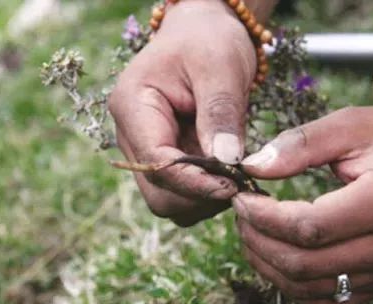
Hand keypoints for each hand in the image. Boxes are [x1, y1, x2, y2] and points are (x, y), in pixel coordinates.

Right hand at [108, 0, 255, 225]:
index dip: (194, 182)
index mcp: (132, 106)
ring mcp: (145, 152)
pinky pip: (182, 195)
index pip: (156, 163)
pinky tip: (230, 174)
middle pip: (158, 194)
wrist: (202, 33)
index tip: (234, 185)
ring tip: (238, 175)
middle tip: (241, 183)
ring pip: (169, 202)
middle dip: (200, 197)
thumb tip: (227, 162)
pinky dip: (208, 194)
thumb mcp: (221, 67)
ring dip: (205, 200)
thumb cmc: (208, 40)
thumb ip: (220, 114)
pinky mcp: (163, 163)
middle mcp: (130, 136)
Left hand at [232, 106, 372, 303]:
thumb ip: (299, 145)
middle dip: (257, 240)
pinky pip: (325, 302)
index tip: (242, 196)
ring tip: (252, 232)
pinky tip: (276, 257)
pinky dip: (290, 285)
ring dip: (267, 265)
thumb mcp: (351, 125)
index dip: (264, 217)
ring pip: (307, 289)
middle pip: (303, 264)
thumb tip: (251, 167)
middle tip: (241, 214)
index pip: (310, 228)